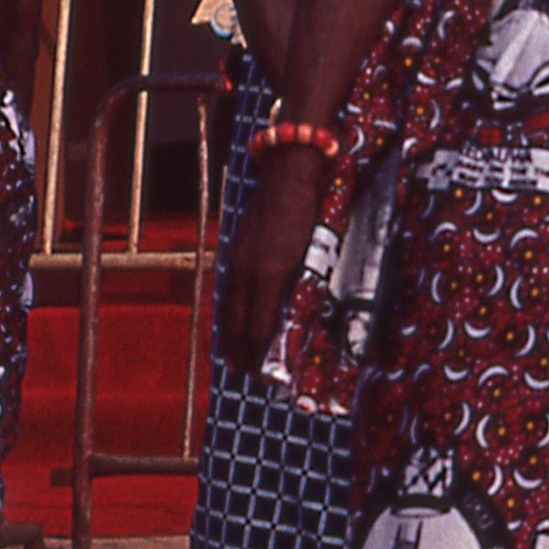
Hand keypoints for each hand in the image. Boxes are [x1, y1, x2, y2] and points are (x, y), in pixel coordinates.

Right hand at [219, 152, 328, 371]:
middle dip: (241, 352)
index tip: (265, 376)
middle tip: (248, 374)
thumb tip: (305, 316)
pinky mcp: (236, 248)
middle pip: (238, 323)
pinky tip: (235, 318)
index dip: (260, 355)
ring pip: (230, 306)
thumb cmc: (314, 211)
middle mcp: (249, 270)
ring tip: (236, 355)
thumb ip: (307, 284)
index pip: (260, 327)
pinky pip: (229, 288)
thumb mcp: (319, 252)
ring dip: (231, 334)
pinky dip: (230, 310)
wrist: (290, 172)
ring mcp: (238, 258)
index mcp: (272, 274)